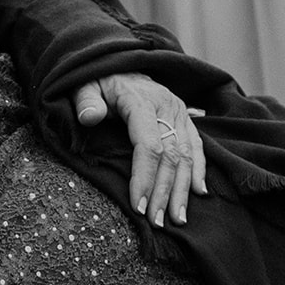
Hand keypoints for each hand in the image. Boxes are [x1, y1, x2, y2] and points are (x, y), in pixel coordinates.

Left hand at [74, 72, 205, 227]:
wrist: (119, 62)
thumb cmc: (98, 80)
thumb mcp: (84, 85)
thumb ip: (86, 101)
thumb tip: (89, 117)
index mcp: (141, 101)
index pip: (148, 145)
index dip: (145, 177)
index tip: (138, 206)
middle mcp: (167, 106)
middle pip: (171, 156)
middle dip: (165, 192)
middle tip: (158, 222)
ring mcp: (179, 112)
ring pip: (188, 155)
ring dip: (183, 189)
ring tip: (177, 219)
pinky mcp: (186, 117)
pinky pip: (197, 145)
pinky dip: (200, 170)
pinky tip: (199, 193)